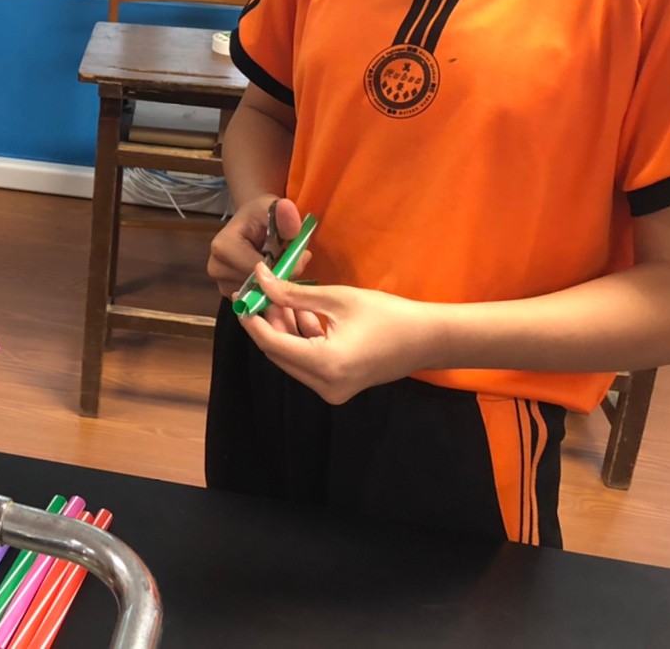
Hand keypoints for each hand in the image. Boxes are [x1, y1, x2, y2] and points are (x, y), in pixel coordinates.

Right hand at [207, 195, 319, 337]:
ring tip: (282, 264)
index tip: (302, 255)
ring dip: (276, 285)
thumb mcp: (275, 209)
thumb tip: (288, 209)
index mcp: (223, 248)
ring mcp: (221, 284)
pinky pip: (257, 299)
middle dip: (281, 277)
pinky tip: (273, 275)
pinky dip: (270, 290)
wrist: (252, 221)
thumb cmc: (262, 214)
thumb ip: (285, 215)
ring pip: (260, 295)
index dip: (286, 267)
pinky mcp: (229, 293)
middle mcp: (216, 268)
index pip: (261, 272)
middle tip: (295, 259)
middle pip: (259, 286)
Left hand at [239, 267, 435, 403]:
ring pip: (291, 358)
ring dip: (283, 329)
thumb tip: (260, 278)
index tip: (241, 295)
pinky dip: (299, 339)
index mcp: (325, 365)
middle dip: (266, 322)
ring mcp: (332, 390)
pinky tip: (300, 313)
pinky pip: (306, 362)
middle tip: (261, 292)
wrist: (428, 339)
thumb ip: (294, 294)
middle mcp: (325, 385)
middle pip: (278, 353)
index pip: (272, 343)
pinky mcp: (337, 387)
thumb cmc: (388, 315)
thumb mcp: (337, 299)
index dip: (252, 319)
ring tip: (281, 296)